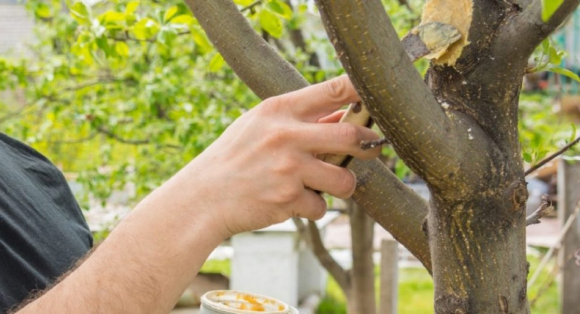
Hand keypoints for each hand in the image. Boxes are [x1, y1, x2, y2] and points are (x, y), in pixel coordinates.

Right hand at [177, 75, 380, 236]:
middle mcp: (285, 135)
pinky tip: (289, 202)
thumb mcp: (258, 126)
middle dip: (368, 147)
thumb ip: (297, 120)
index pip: (332, 90)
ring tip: (320, 185)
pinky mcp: (288, 199)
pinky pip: (320, 207)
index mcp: (278, 110)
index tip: (378, 99)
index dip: (363, 92)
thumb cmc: (233, 158)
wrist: (202, 197)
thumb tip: (342, 118)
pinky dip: (311, 208)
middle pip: (352, 136)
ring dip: (340, 186)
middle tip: (371, 150)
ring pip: (344, 179)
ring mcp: (288, 168)